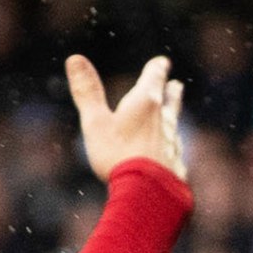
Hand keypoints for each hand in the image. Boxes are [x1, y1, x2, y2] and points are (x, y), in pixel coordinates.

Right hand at [67, 56, 186, 184]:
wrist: (148, 194)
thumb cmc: (118, 155)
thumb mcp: (96, 122)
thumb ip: (87, 92)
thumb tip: (74, 57)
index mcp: (145, 104)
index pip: (153, 79)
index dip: (157, 69)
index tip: (162, 62)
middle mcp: (164, 122)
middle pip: (169, 103)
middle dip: (171, 93)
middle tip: (177, 85)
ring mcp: (172, 146)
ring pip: (173, 128)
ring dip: (172, 120)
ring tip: (173, 119)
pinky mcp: (176, 168)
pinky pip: (174, 155)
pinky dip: (171, 150)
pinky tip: (173, 156)